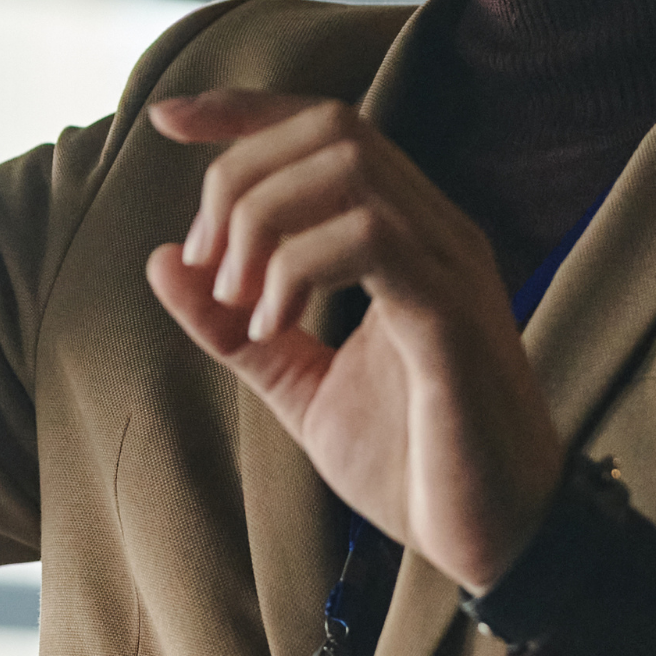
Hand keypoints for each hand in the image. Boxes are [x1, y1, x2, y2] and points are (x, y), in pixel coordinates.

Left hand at [143, 91, 564, 591]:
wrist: (493, 545)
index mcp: (406, 234)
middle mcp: (437, 231)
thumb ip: (230, 326)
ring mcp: (452, 267)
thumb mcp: (297, 385)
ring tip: (236, 301)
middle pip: (331, 127)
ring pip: (349, 168)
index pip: (326, 126)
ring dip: (263, 220)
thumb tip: (162, 260)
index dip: (244, 110)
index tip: (165, 121)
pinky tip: (270, 326)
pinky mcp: (452, 318)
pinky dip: (297, 268)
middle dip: (241, 176)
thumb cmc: (410, 463)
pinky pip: (370, 240)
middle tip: (207, 264)